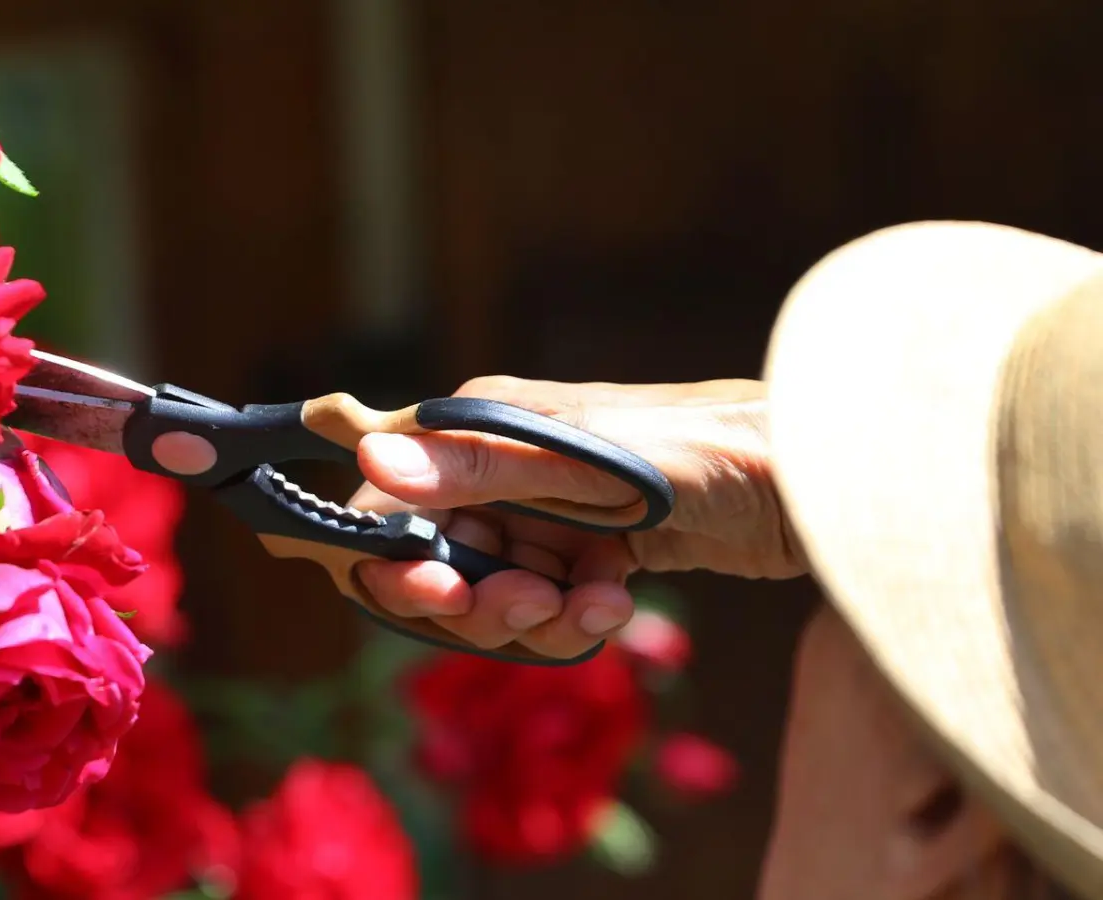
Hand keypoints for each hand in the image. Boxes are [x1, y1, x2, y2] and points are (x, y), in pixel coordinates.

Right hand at [348, 376, 804, 659]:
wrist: (810, 479)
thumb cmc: (701, 450)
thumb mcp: (584, 462)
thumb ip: (478, 467)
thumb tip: (373, 464)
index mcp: (479, 429)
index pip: (388, 504)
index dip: (395, 559)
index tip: (440, 592)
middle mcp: (499, 470)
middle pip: (437, 564)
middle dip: (478, 602)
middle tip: (537, 605)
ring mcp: (542, 513)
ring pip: (493, 596)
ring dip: (536, 618)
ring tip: (597, 605)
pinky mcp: (585, 549)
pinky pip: (547, 605)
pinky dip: (575, 617)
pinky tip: (620, 602)